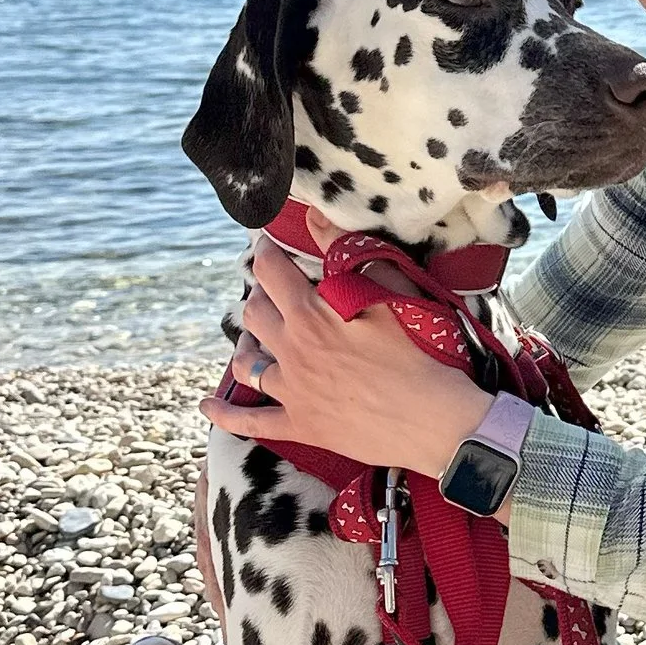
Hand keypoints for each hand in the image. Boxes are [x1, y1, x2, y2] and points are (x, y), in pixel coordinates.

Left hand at [203, 225, 486, 479]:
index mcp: (312, 314)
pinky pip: (251, 421)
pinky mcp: (301, 426)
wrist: (437, 420)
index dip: (267, 253)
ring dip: (246, 343)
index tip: (269, 245)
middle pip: (254, 314)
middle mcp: (292, 351)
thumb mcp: (393, 291)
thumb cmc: (424, 351)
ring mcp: (292, 392)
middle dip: (260, 295)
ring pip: (247, 362)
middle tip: (276, 290)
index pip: (272, 272)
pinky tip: (207, 406)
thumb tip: (316, 218)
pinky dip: (225, 414)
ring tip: (255, 334)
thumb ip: (351, 253)